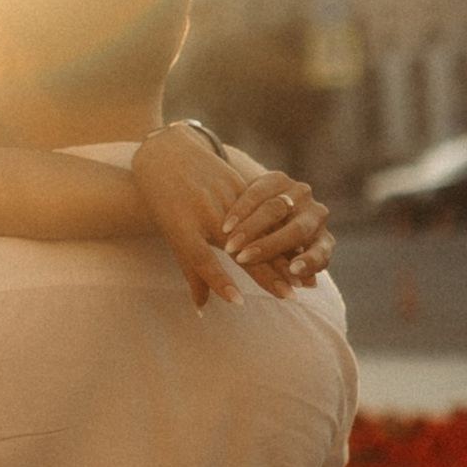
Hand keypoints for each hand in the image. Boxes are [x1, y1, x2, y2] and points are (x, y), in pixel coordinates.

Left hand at [131, 129, 330, 307]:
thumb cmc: (167, 206)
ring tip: (300, 277)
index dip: (220, 282)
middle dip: (267, 274)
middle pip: (240, 248)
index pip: (202, 261)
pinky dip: (281, 231)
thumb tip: (201, 310)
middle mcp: (204, 213)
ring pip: (259, 231)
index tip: (239, 301)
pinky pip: (261, 211)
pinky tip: (299, 247)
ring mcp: (222, 196)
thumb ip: (193, 273)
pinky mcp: (236, 184)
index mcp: (182, 229)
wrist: (167, 156)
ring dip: (283, 255)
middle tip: (288, 296)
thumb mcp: (175, 238)